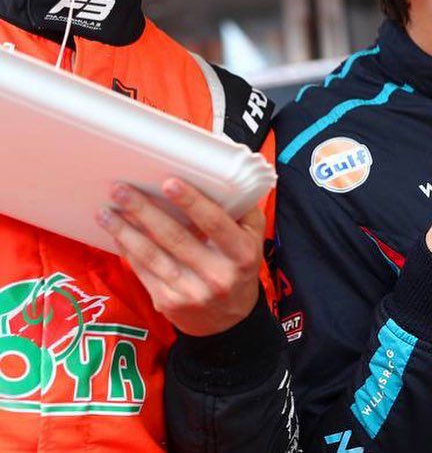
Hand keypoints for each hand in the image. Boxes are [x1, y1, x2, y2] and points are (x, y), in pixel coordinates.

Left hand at [97, 179, 264, 336]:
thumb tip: (220, 181)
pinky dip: (128, 250)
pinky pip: (144, 271)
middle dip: (144, 211)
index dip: (192, 202)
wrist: (230, 321)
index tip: (169, 183)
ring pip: (152, 255)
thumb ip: (243, 212)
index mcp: (242, 254)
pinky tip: (117, 233)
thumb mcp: (254, 240)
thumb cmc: (240, 268)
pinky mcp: (169, 303)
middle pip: (175, 237)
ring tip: (106, 212)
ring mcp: (191, 292)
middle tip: (120, 190)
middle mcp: (217, 275)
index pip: (215, 223)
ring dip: (125, 231)